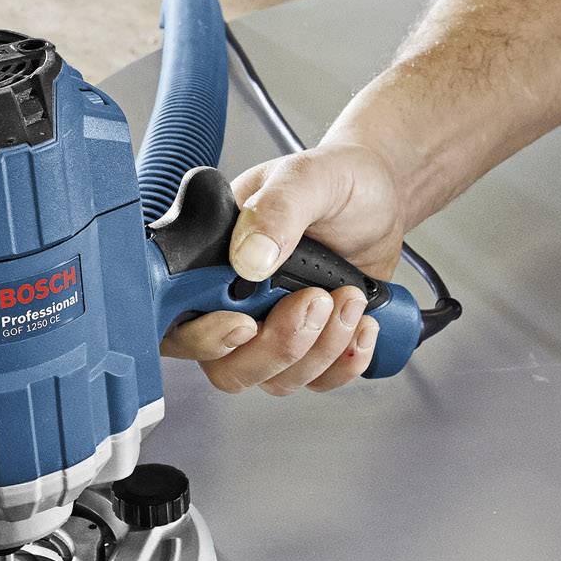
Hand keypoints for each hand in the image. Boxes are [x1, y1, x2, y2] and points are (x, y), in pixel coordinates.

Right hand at [160, 142, 408, 396]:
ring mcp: (270, 329)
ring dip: (320, 349)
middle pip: (226, 367)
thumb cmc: (336, 178)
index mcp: (212, 259)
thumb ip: (277, 209)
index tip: (245, 323)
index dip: (204, 337)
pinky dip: (345, 362)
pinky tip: (363, 324)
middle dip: (277, 346)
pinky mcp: (309, 346)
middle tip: (316, 299)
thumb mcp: (308, 177)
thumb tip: (249, 257)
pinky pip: (318, 382)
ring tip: (350, 297)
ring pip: (274, 379)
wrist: (381, 196)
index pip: (179, 319)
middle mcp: (233, 302)